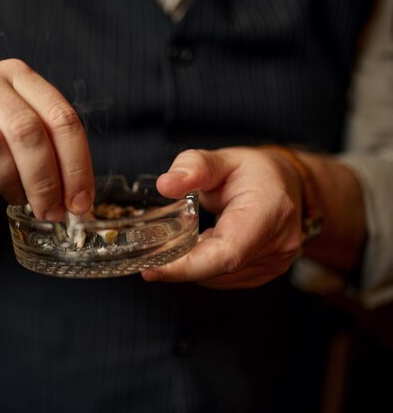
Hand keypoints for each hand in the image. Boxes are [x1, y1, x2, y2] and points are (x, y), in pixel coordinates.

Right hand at [0, 59, 93, 219]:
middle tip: (50, 211)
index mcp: (18, 75)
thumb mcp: (15, 126)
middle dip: (45, 181)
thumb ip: (48, 149)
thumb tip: (77, 198)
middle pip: (26, 132)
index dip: (76, 165)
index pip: (60, 117)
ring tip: (16, 198)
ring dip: (11, 184)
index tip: (79, 202)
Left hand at [142, 147, 303, 288]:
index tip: (152, 268)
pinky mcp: (265, 272)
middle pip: (217, 268)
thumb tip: (166, 184)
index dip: (187, 266)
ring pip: (217, 277)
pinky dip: (205, 266)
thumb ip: (194, 167)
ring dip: (192, 263)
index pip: (226, 253)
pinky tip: (201, 245)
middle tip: (150, 250)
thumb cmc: (256, 171)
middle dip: (179, 263)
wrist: (287, 184)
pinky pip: (224, 278)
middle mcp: (277, 243)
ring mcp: (274, 262)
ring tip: (182, 237)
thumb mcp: (223, 158)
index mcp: (269, 211)